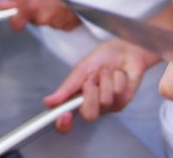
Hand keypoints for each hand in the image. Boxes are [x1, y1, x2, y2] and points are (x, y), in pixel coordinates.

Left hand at [0, 0, 80, 31]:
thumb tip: (1, 5)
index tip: (18, 14)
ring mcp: (57, 24)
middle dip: (37, 12)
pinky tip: (66, 6)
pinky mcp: (69, 26)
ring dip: (50, 14)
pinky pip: (60, 24)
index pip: (16, 24)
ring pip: (47, 22)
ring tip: (58, 0)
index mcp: (32, 8)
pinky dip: (61, 17)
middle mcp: (43, 19)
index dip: (15, 19)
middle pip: (34, 21)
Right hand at [43, 39, 161, 132]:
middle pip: (89, 115)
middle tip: (92, 79)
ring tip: (106, 72)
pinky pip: (118, 92)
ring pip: (105, 101)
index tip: (65, 116)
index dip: (64, 124)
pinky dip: (117, 78)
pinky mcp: (123, 101)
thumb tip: (48, 102)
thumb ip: (66, 87)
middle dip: (90, 94)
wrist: (124, 49)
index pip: (66, 122)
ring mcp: (109, 106)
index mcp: (77, 99)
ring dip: (105, 80)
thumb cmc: (103, 58)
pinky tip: (119, 73)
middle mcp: (92, 106)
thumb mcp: (81, 69)